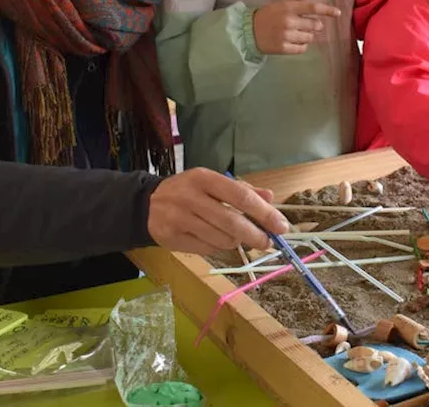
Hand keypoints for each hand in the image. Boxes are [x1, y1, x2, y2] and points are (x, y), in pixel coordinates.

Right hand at [147, 168, 289, 254]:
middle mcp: (191, 197)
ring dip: (236, 242)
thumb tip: (270, 197)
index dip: (264, 213)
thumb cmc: (187, 191)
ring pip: (222, 239)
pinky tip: (217, 240)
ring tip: (236, 237)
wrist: (146, 205)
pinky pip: (208, 249)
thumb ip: (242, 189)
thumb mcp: (212, 183)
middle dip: (256, 235)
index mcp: (204, 178)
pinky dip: (219, 248)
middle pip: (232, 222)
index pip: (240, 196)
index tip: (281, 225)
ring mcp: (180, 219)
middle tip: (269, 242)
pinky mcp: (173, 239)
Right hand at [252, 0, 339, 54]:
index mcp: (289, 8)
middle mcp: (289, 21)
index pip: (313, 7)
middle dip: (314, 26)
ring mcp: (286, 35)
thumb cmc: (267, 16)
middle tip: (306, 25)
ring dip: (307, 36)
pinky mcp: (283, 48)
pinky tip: (294, 42)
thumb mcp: (280, 4)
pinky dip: (301, 46)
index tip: (338, 13)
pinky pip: (302, 48)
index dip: (327, 10)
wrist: (248, 32)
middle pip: (314, 25)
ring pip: (309, 38)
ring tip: (297, 33)